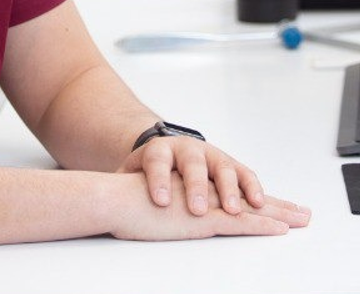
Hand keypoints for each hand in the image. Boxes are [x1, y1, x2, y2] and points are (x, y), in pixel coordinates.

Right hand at [108, 171, 310, 241]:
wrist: (114, 198)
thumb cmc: (131, 202)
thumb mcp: (159, 199)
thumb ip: (175, 201)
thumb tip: (181, 210)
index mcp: (199, 183)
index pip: (236, 191)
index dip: (262, 200)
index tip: (283, 209)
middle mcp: (207, 187)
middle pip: (250, 195)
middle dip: (279, 205)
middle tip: (304, 214)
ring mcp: (207, 201)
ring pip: (250, 207)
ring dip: (277, 214)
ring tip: (299, 221)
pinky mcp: (201, 217)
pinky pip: (238, 222)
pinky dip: (261, 225)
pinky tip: (279, 229)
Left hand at [120, 135, 290, 218]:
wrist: (165, 153)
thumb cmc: (145, 172)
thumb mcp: (127, 175)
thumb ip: (119, 183)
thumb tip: (98, 196)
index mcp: (159, 150)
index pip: (157, 161)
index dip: (158, 180)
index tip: (159, 201)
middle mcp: (188, 149)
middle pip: (193, 165)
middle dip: (197, 188)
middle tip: (197, 210)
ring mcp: (211, 155)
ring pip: (224, 169)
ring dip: (231, 190)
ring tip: (234, 210)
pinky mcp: (230, 165)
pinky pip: (245, 175)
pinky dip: (254, 189)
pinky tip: (261, 204)